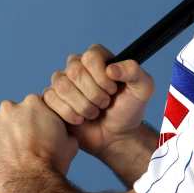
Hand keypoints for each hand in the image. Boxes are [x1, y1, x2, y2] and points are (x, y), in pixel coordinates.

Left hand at [0, 93, 77, 192]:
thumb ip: (62, 129)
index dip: (34, 122)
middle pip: (10, 115)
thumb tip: (64, 131)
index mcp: (32, 103)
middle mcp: (8, 108)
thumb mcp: (69, 141)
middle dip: (15, 129)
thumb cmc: (52, 163)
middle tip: (22, 148)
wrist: (32, 184)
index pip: (31, 107)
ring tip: (8, 159)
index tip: (36, 135)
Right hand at [42, 44, 154, 158]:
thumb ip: (134, 71)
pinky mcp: (53, 99)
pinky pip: (51, 99)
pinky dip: (69, 113)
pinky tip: (81, 119)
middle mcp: (78, 66)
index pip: (91, 56)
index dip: (102, 76)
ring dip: (82, 105)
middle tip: (104, 104)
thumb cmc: (129, 110)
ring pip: (62, 85)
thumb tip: (111, 69)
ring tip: (94, 112)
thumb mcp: (142, 88)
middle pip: (75, 71)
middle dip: (94, 94)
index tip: (113, 90)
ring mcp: (63, 82)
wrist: (116, 136)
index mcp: (98, 58)